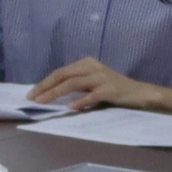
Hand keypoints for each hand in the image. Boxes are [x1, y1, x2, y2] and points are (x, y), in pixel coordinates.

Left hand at [29, 57, 158, 112]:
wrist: (140, 93)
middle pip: (63, 75)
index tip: (31, 93)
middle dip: (45, 87)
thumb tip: (50, 93)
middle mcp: (93, 67)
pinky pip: (92, 95)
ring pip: (73, 83)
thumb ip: (76, 84)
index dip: (45, 82)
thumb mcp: (93, 82)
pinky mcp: (110, 90)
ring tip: (43, 102)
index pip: (60, 72)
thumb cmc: (114, 90)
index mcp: (86, 63)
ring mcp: (102, 77)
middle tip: (32, 98)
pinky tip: (70, 107)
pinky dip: (80, 101)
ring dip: (55, 93)